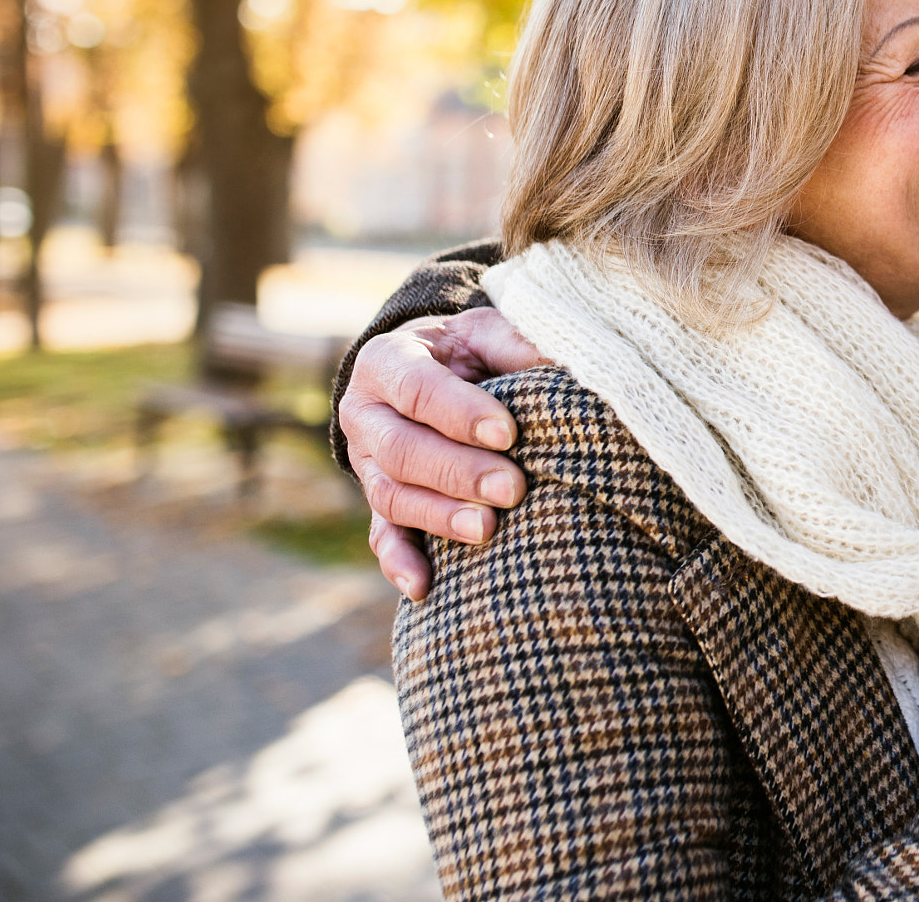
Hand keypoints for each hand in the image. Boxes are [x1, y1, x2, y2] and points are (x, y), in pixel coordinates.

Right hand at [339, 307, 547, 597]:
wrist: (432, 371)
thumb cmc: (468, 350)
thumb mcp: (484, 331)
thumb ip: (511, 342)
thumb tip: (554, 365)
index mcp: (386, 361)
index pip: (417, 389)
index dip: (460, 412)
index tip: (510, 433)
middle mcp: (364, 414)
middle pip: (401, 450)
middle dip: (458, 472)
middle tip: (512, 488)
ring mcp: (366, 463)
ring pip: (391, 497)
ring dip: (439, 517)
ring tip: (488, 529)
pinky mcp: (379, 502)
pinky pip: (382, 536)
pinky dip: (400, 562)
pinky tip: (425, 586)